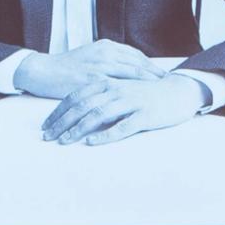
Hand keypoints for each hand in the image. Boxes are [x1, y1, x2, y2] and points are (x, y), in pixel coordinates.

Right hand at [14, 41, 163, 99]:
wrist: (43, 71)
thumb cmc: (65, 67)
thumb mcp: (89, 58)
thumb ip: (107, 63)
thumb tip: (124, 71)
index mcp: (106, 47)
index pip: (135, 55)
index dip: (150, 65)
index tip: (163, 74)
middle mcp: (105, 53)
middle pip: (138, 63)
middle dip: (155, 73)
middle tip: (170, 83)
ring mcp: (99, 66)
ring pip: (130, 73)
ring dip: (148, 82)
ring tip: (161, 92)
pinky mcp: (92, 80)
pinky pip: (115, 87)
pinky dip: (129, 93)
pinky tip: (139, 101)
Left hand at [41, 74, 207, 145]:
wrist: (179, 92)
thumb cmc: (146, 94)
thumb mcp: (119, 91)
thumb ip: (99, 97)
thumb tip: (76, 112)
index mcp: (108, 82)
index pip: (76, 96)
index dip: (58, 111)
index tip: (45, 126)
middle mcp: (116, 89)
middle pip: (82, 105)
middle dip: (62, 122)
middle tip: (48, 137)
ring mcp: (130, 101)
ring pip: (98, 114)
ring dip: (78, 129)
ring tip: (64, 141)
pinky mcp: (144, 114)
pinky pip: (122, 126)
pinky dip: (105, 135)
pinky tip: (92, 142)